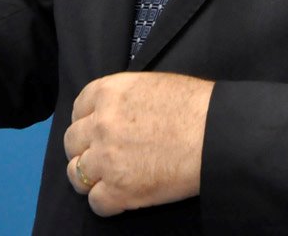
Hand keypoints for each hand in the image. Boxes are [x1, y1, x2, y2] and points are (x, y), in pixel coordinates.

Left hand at [62, 71, 213, 216]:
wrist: (216, 133)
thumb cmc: (195, 107)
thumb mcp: (152, 85)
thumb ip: (124, 98)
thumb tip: (118, 112)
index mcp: (108, 92)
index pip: (78, 109)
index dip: (86, 122)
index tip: (94, 131)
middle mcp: (101, 124)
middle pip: (72, 142)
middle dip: (84, 150)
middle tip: (101, 157)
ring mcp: (107, 158)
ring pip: (76, 173)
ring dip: (89, 178)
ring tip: (107, 180)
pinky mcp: (119, 189)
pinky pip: (96, 202)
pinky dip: (107, 202)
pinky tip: (122, 197)